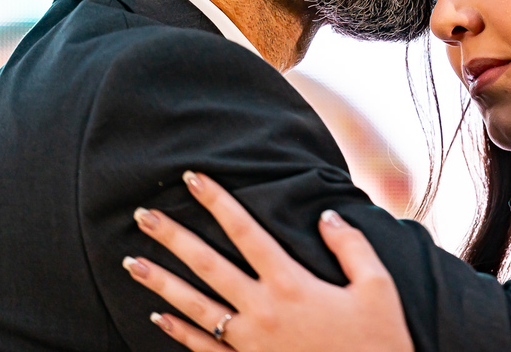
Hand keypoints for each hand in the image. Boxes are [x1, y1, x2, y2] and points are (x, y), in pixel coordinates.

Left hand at [122, 171, 412, 351]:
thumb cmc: (378, 341)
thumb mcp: (376, 288)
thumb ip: (351, 246)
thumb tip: (326, 215)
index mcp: (291, 284)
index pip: (246, 231)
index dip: (217, 202)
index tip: (193, 177)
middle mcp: (262, 310)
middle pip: (208, 265)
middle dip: (173, 237)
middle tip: (144, 215)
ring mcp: (249, 343)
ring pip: (195, 306)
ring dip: (161, 283)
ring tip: (132, 262)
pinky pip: (204, 348)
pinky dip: (178, 333)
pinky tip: (157, 317)